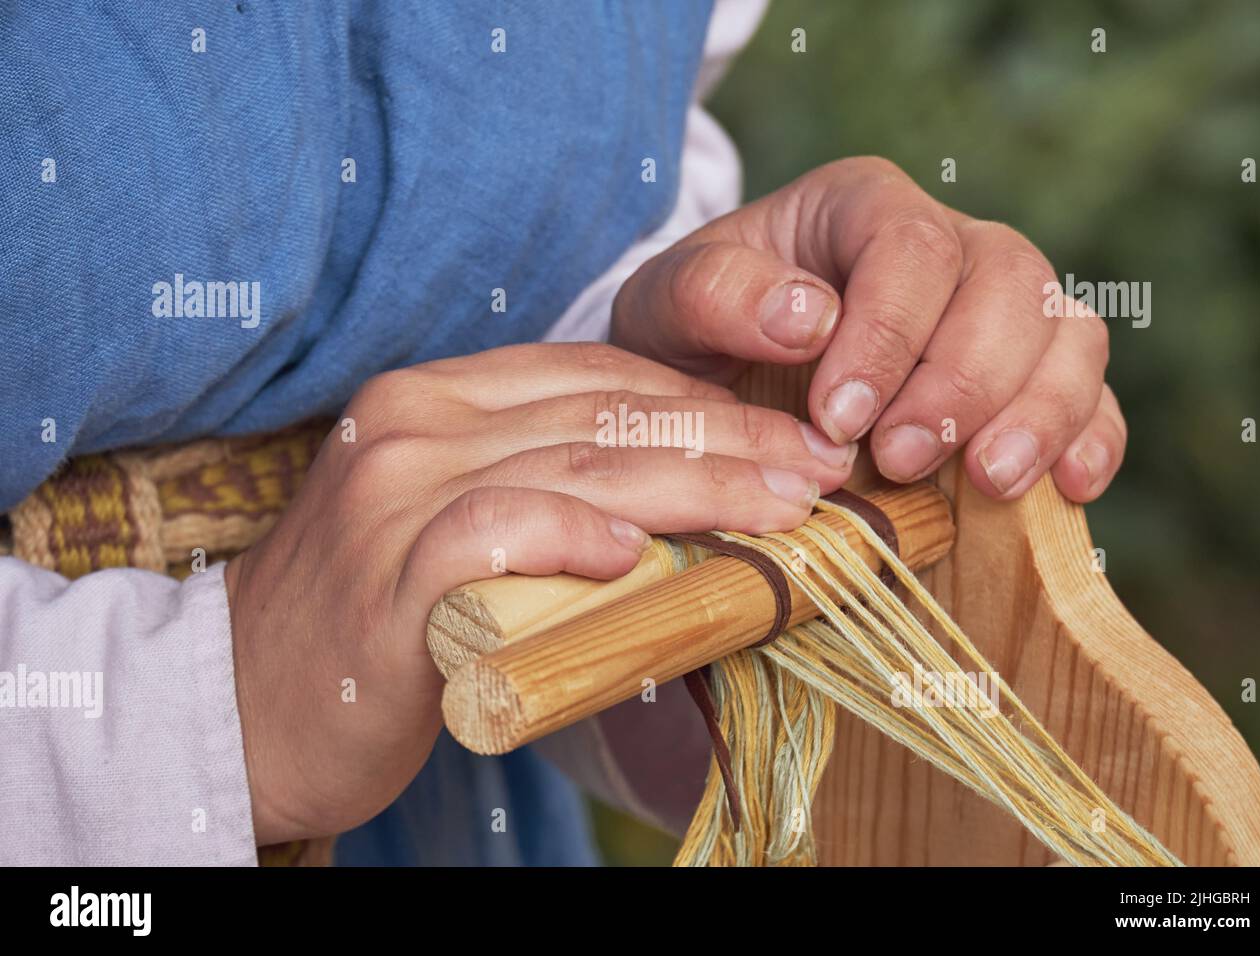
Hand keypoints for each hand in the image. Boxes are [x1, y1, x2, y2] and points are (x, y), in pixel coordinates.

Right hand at [223, 343, 855, 843]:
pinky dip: (575, 538)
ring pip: (577, 465)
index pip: (599, 374)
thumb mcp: (462, 530)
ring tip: (784, 516)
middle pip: (606, 414)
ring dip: (697, 488)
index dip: (705, 403)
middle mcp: (415, 420)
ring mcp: (396, 490)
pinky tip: (641, 558)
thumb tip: (687, 513)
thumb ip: (553, 496)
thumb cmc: (372, 621)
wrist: (237, 701)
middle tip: (821, 474)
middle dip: (731, 443)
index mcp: (438, 395)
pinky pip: (500, 532)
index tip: (789, 438)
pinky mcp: (387, 570)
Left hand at [611, 156, 1125, 502]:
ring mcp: (999, 307)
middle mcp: (948, 245)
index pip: (910, 247)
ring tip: (987, 482)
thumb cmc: (698, 329)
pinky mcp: (1027, 376)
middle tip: (899, 462)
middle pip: (1010, 282)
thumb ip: (714, 294)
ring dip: (1038, 411)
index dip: (889, 334)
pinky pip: (1089, 391)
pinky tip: (1068, 490)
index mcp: (861, 206)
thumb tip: (808, 316)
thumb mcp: (667, 303)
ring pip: (1069, 330)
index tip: (839, 420)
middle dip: (962, 381)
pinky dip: (1090, 437)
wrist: (720, 367)